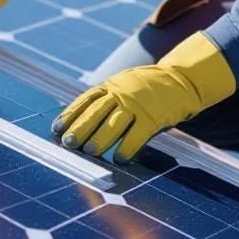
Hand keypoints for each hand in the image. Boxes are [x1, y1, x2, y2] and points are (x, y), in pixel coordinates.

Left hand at [52, 31, 235, 161]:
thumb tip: (79, 122)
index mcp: (112, 85)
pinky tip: (119, 158)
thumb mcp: (123, 84)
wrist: (181, 79)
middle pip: (96, 112)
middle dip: (80, 128)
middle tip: (69, 143)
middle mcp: (122, 93)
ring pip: (114, 123)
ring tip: (90, 152)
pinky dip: (127, 148)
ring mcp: (138, 104)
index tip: (57, 128)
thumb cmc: (147, 88)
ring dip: (100, 139)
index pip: (85, 100)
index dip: (70, 114)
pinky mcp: (154, 116)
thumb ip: (106, 98)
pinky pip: (138, 135)